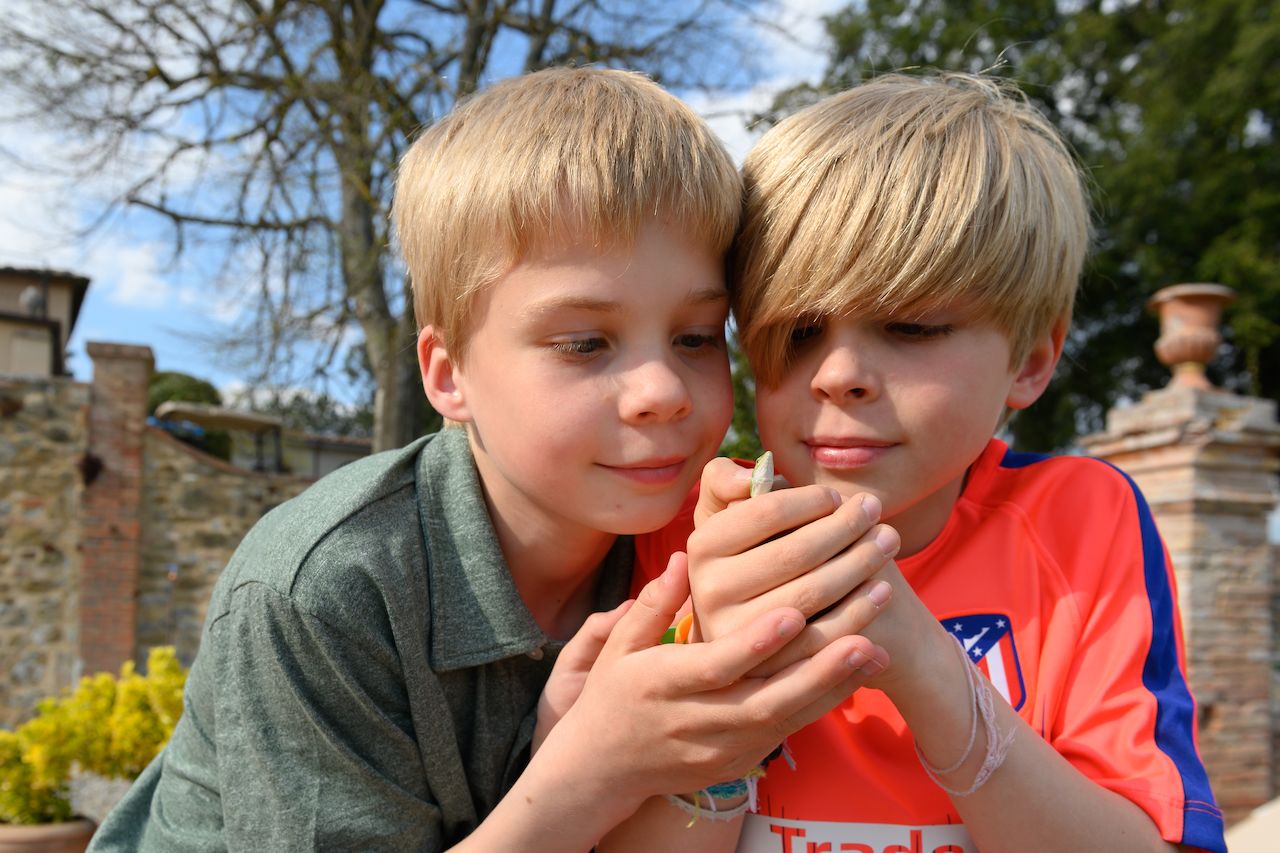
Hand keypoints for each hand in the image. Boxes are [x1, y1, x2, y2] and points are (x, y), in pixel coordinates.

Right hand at [539, 552, 885, 808]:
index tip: (793, 612)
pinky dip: (829, 699)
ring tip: (878, 641)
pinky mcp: (744, 758)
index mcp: (664, 686)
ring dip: (836, 679)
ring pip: (790, 714)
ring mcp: (725, 745)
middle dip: (821, 661)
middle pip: (769, 694)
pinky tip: (863, 669)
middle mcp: (699, 720)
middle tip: (865, 623)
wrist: (606, 769)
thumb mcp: (617, 648)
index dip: (755, 642)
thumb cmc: (613, 694)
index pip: (716, 665)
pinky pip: (794, 727)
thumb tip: (683, 557)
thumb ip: (653, 603)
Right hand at [687, 458, 899, 674]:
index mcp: (702, 546)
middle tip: (878, 512)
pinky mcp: (767, 668)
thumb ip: (727, 484)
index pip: (768, 510)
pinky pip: (822, 636)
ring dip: (861, 564)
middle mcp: (709, 591)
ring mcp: (737, 635)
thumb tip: (749, 479)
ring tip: (889, 543)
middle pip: (796, 552)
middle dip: (847, 527)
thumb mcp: (726, 520)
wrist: (744, 636)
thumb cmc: (747, 558)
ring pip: (812, 594)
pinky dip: (860, 611)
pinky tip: (884, 590)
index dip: (812, 499)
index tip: (840, 496)